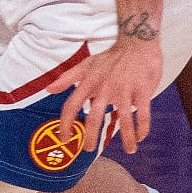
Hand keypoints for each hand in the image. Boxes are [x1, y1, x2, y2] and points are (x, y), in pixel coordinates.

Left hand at [45, 36, 162, 154]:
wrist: (136, 41)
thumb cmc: (111, 56)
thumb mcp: (86, 64)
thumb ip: (67, 78)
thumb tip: (49, 89)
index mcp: (88, 82)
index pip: (71, 105)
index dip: (65, 124)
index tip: (64, 139)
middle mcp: (104, 88)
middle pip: (93, 117)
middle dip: (90, 137)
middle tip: (89, 150)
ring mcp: (124, 90)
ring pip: (123, 120)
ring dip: (127, 138)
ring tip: (130, 150)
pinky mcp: (142, 90)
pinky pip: (142, 114)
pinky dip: (142, 129)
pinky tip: (141, 137)